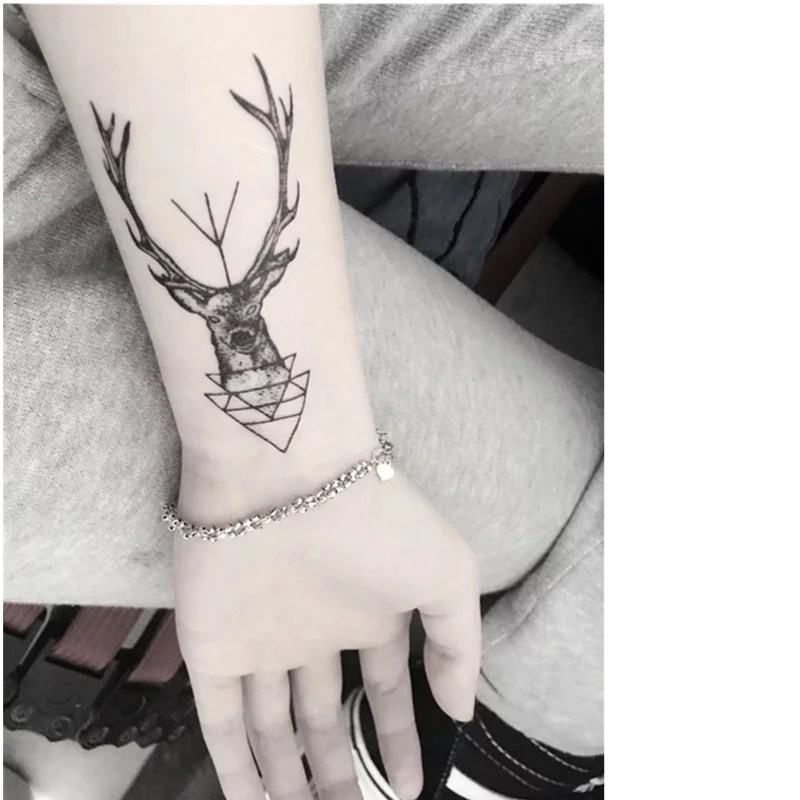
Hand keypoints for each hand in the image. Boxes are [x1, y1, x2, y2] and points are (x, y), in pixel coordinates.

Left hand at [173, 464, 480, 799]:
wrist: (288, 474)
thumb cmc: (377, 521)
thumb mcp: (448, 575)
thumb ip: (459, 646)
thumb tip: (461, 709)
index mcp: (366, 613)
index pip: (381, 688)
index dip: (395, 737)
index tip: (408, 785)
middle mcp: (313, 632)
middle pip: (322, 716)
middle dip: (336, 768)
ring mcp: (261, 642)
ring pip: (270, 726)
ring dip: (285, 778)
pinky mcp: (213, 649)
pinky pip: (220, 722)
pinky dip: (234, 768)